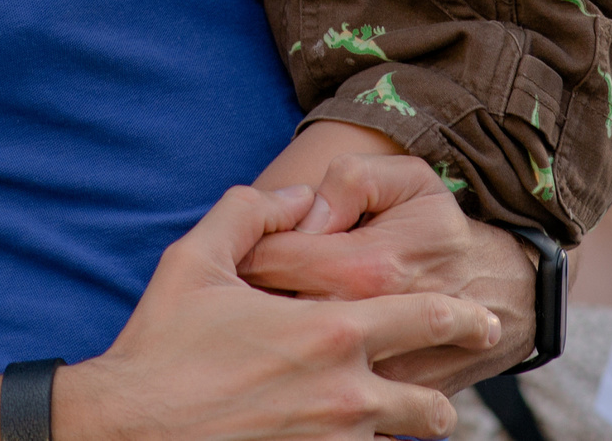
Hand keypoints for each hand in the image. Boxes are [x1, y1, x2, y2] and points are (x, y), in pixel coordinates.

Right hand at [57, 184, 498, 440]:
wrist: (129, 430)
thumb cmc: (161, 345)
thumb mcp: (197, 259)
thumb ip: (252, 211)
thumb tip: (297, 195)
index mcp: (329, 330)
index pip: (424, 318)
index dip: (462, 318)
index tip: (483, 319)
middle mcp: (344, 392)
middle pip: (431, 403)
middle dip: (443, 393)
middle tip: (448, 387)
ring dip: (406, 430)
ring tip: (402, 421)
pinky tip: (349, 435)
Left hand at [237, 154, 534, 393]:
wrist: (498, 297)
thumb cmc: (441, 232)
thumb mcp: (410, 181)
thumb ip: (353, 180)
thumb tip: (306, 208)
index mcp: (364, 268)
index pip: (267, 255)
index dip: (248, 242)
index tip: (253, 240)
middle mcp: (362, 327)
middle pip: (263, 312)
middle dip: (246, 293)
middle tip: (248, 282)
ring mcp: (367, 376)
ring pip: (284, 356)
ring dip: (268, 336)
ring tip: (269, 319)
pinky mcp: (374, 407)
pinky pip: (315, 393)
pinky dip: (297, 371)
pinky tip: (298, 352)